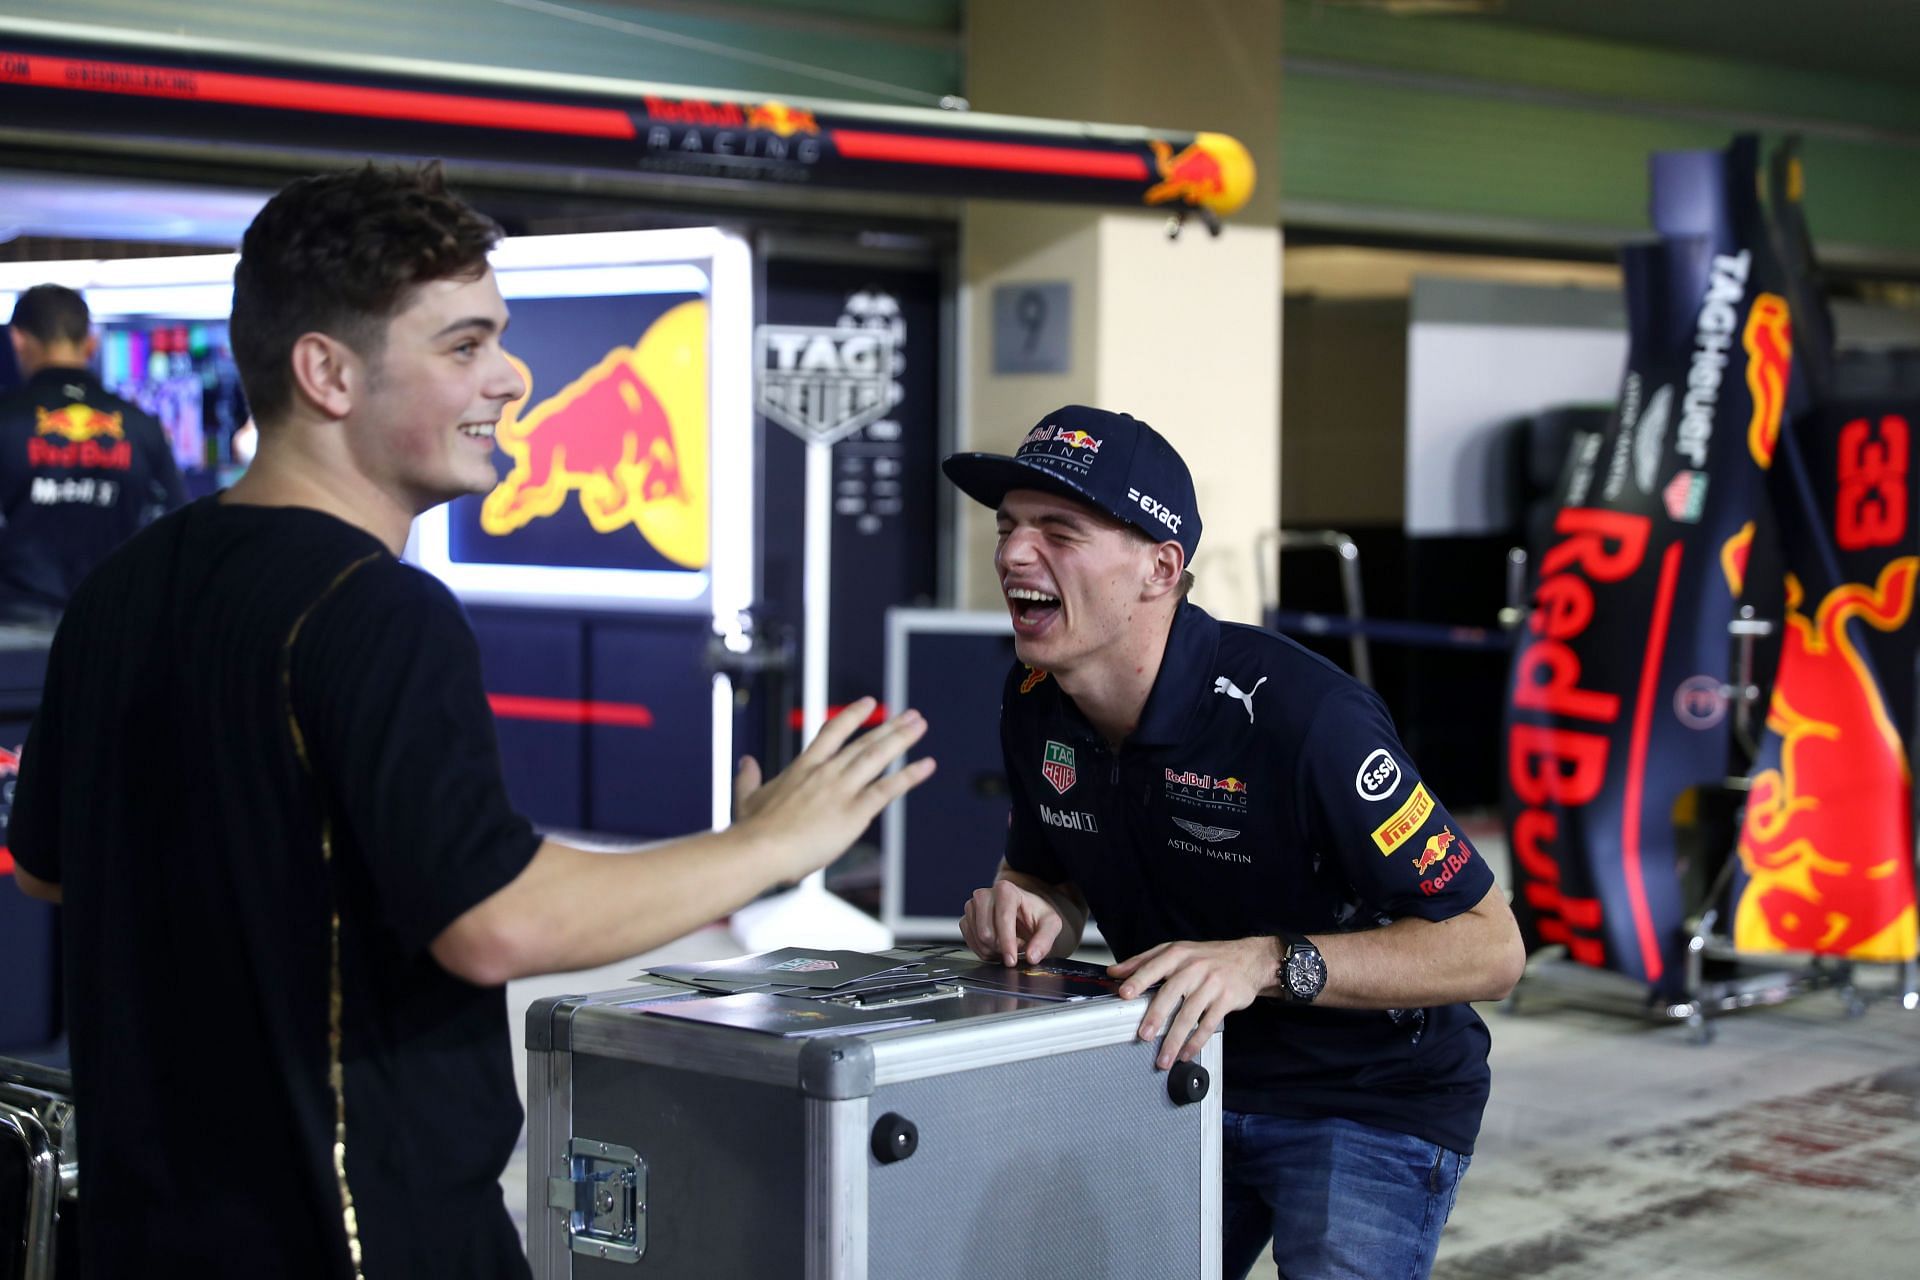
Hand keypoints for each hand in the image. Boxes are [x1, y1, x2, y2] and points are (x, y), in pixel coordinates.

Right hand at [735, 697, 935, 880]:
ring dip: (902, 739)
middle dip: (889, 727)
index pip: (831, 732)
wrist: (760, 849)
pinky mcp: (854, 812)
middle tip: (911, 714)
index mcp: (802, 768)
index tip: (869, 703)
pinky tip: (926, 765)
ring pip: (878, 757)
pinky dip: (909, 776)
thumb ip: (748, 778)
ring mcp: (841, 790)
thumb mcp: (745, 799)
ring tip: (920, 725)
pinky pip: (888, 789)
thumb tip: (746, 761)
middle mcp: (826, 773)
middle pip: (863, 742)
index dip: (852, 716)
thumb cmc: (750, 830)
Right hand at [961, 879, 1065, 966]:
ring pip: (977, 939)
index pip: (1003, 919)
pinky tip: (997, 946)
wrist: (1022, 913)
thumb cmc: (1035, 915)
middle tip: (1017, 946)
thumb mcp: (1050, 924)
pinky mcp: (965, 918)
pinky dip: (984, 950)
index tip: (1012, 960)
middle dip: (1001, 947)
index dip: (1007, 943)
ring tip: (1008, 944)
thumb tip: (1032, 956)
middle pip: (986, 932)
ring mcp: (972, 906)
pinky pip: (970, 942)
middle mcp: (986, 895)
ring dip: (994, 950)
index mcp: (1006, 890)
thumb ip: (1044, 940)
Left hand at [1109, 937, 1274, 1069]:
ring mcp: (1212, 983)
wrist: (1249, 959)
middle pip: (1171, 993)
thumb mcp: (1176, 951)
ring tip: (1164, 1057)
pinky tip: (1186, 1052)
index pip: (1154, 966)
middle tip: (1144, 1035)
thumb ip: (1144, 962)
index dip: (1138, 979)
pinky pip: (1209, 1023)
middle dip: (1156, 1015)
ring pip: (1190, 1013)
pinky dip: (1196, 1041)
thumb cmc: (1207, 957)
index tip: (1124, 994)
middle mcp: (1194, 967)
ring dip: (1175, 1038)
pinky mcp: (1227, 998)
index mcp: (1178, 954)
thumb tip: (1114, 972)